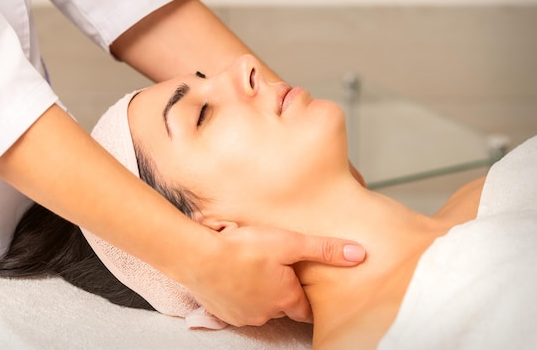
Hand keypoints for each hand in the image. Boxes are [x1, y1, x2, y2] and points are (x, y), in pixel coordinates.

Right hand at [186, 225, 365, 326]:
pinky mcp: (223, 313)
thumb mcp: (289, 242)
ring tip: (252, 268)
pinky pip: (237, 306)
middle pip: (282, 306)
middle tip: (276, 269)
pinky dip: (238, 294)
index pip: (306, 310)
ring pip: (259, 306)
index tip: (306, 288)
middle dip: (281, 291)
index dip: (306, 298)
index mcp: (286, 299)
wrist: (199, 257)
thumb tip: (359, 254)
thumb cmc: (244, 248)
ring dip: (258, 291)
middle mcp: (267, 313)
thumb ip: (324, 249)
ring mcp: (244, 315)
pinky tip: (233, 276)